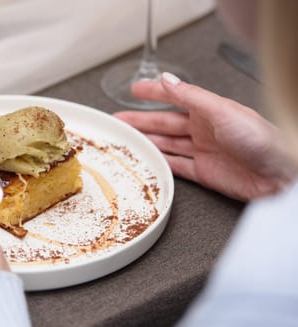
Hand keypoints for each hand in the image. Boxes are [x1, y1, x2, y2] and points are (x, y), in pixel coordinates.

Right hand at [114, 73, 296, 200]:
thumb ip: (191, 96)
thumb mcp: (223, 111)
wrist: (279, 175)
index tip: (135, 89)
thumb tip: (167, 80)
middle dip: (141, 120)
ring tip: (127, 140)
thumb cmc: (262, 140)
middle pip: (164, 122)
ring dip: (147, 141)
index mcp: (209, 110)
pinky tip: (149, 160)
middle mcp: (204, 129)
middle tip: (119, 120)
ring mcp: (203, 151)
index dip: (154, 92)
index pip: (174, 97)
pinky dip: (161, 163)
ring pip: (167, 143)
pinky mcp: (205, 172)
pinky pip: (176, 166)